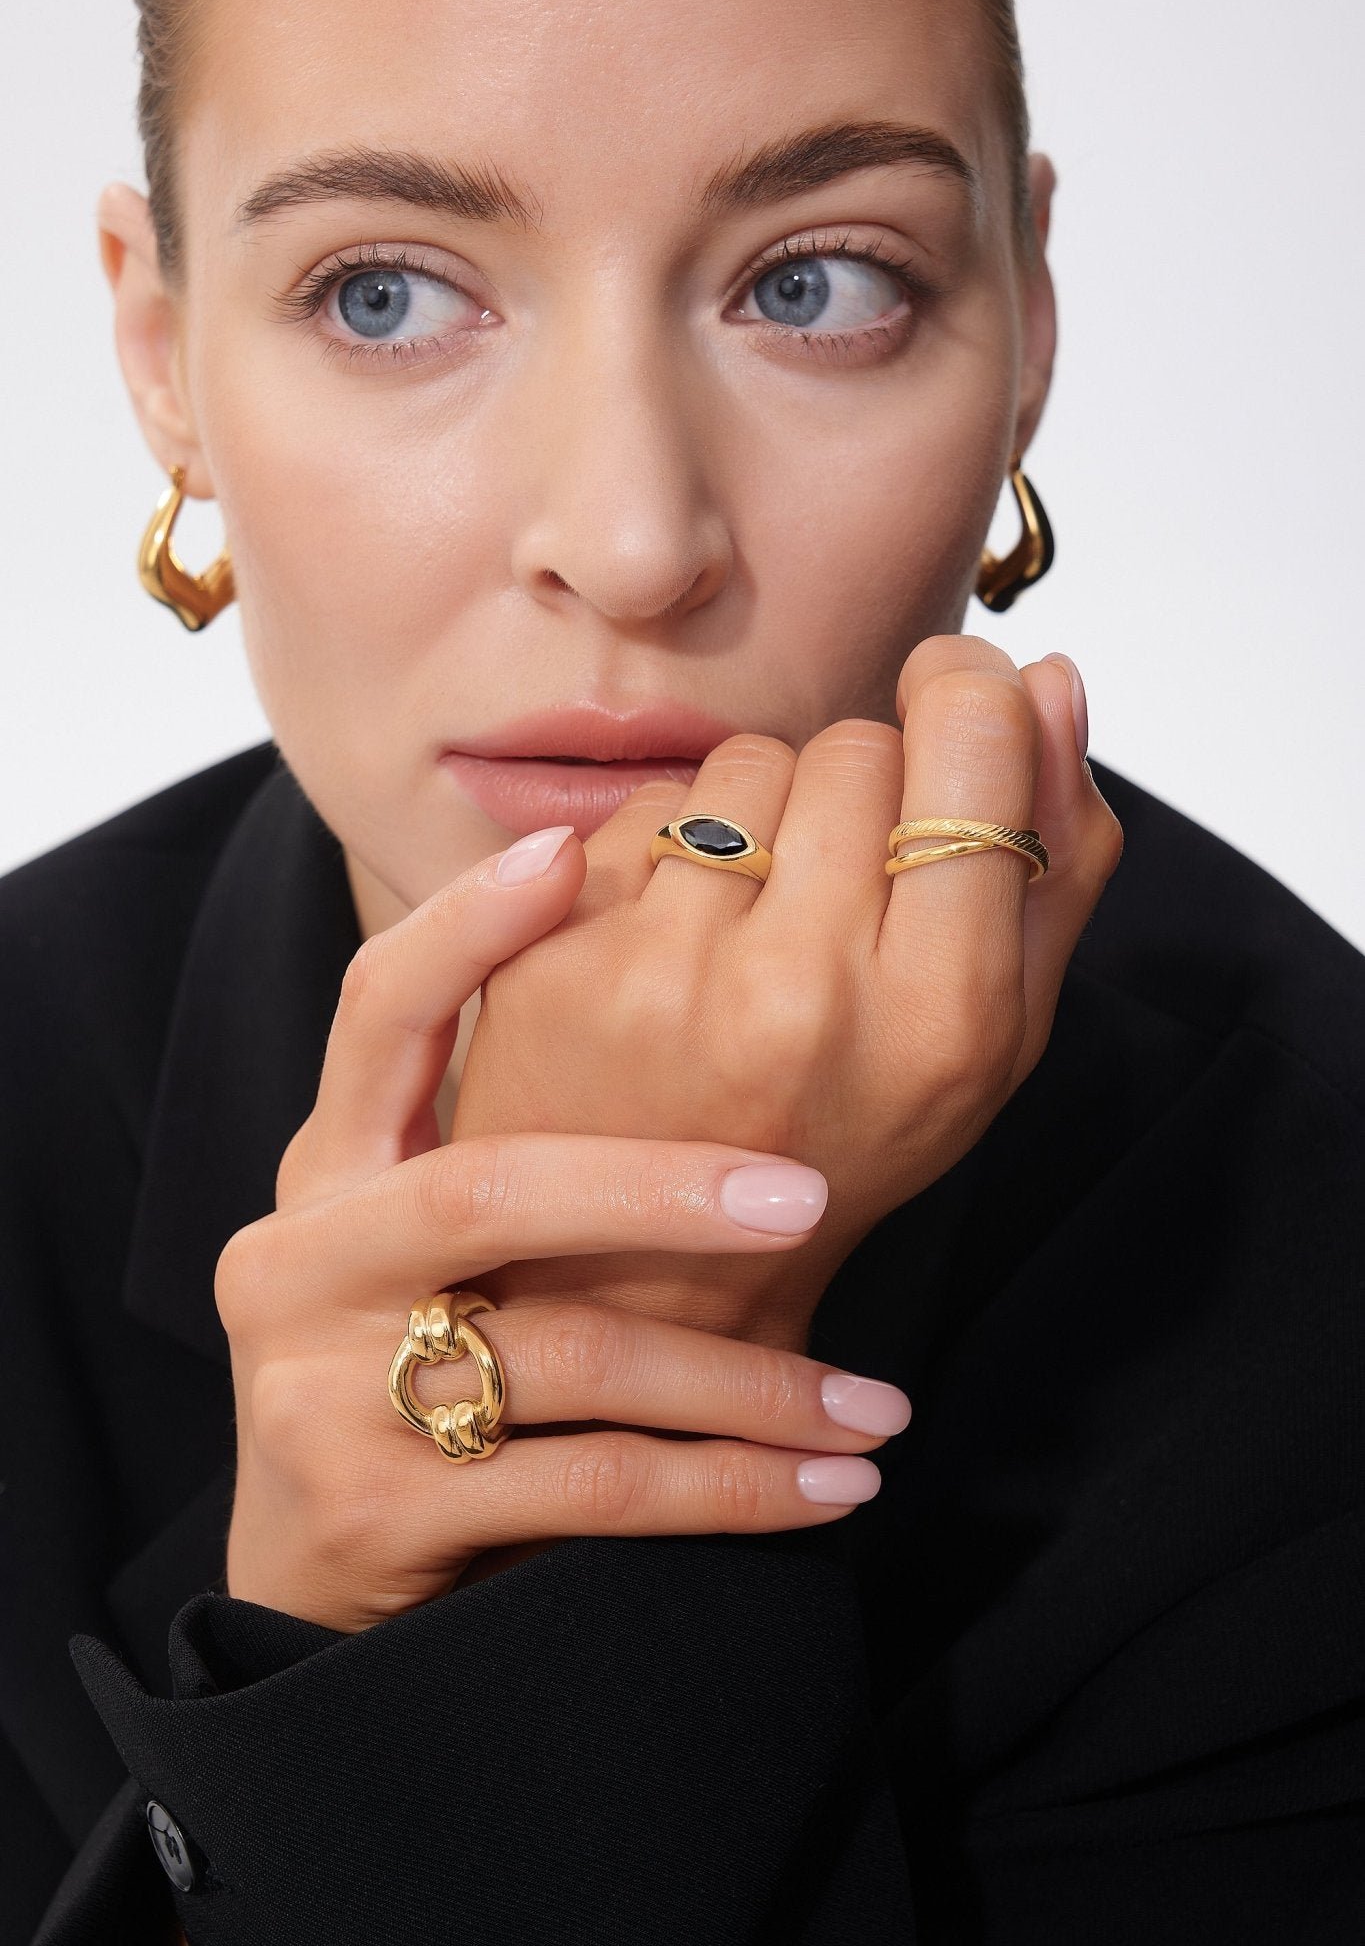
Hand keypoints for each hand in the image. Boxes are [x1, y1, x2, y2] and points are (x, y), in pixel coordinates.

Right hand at [220, 849, 910, 1631]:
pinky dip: (731, 1491)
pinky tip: (834, 1486)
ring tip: (875, 1405)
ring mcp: (324, 1394)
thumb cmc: (416, 1360)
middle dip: (660, 1189)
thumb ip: (515, 1126)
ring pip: (573, 1357)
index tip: (567, 853)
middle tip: (811, 1199)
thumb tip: (698, 966)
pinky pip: (596, 1486)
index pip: (377, 1012)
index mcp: (328, 1171)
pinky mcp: (376, 1514)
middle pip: (488, 1189)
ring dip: (744, 1383)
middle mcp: (301, 1263)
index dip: (463, 929)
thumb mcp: (426, 1234)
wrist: (315, 1573)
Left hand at [449, 635, 1123, 1353]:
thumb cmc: (839, 1144)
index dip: (968, 695)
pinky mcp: (560, 957)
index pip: (970, 737)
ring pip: (746, 761)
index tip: (954, 708)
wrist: (643, 1273)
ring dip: (766, 810)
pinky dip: (672, 847)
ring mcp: (665, 971)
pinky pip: (647, 806)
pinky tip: (678, 937)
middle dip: (864, 787)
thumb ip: (1055, 861)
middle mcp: (801, 988)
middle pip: (856, 745)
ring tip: (758, 917)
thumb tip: (1054, 679)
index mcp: (939, 1013)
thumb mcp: (993, 1039)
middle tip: (848, 883)